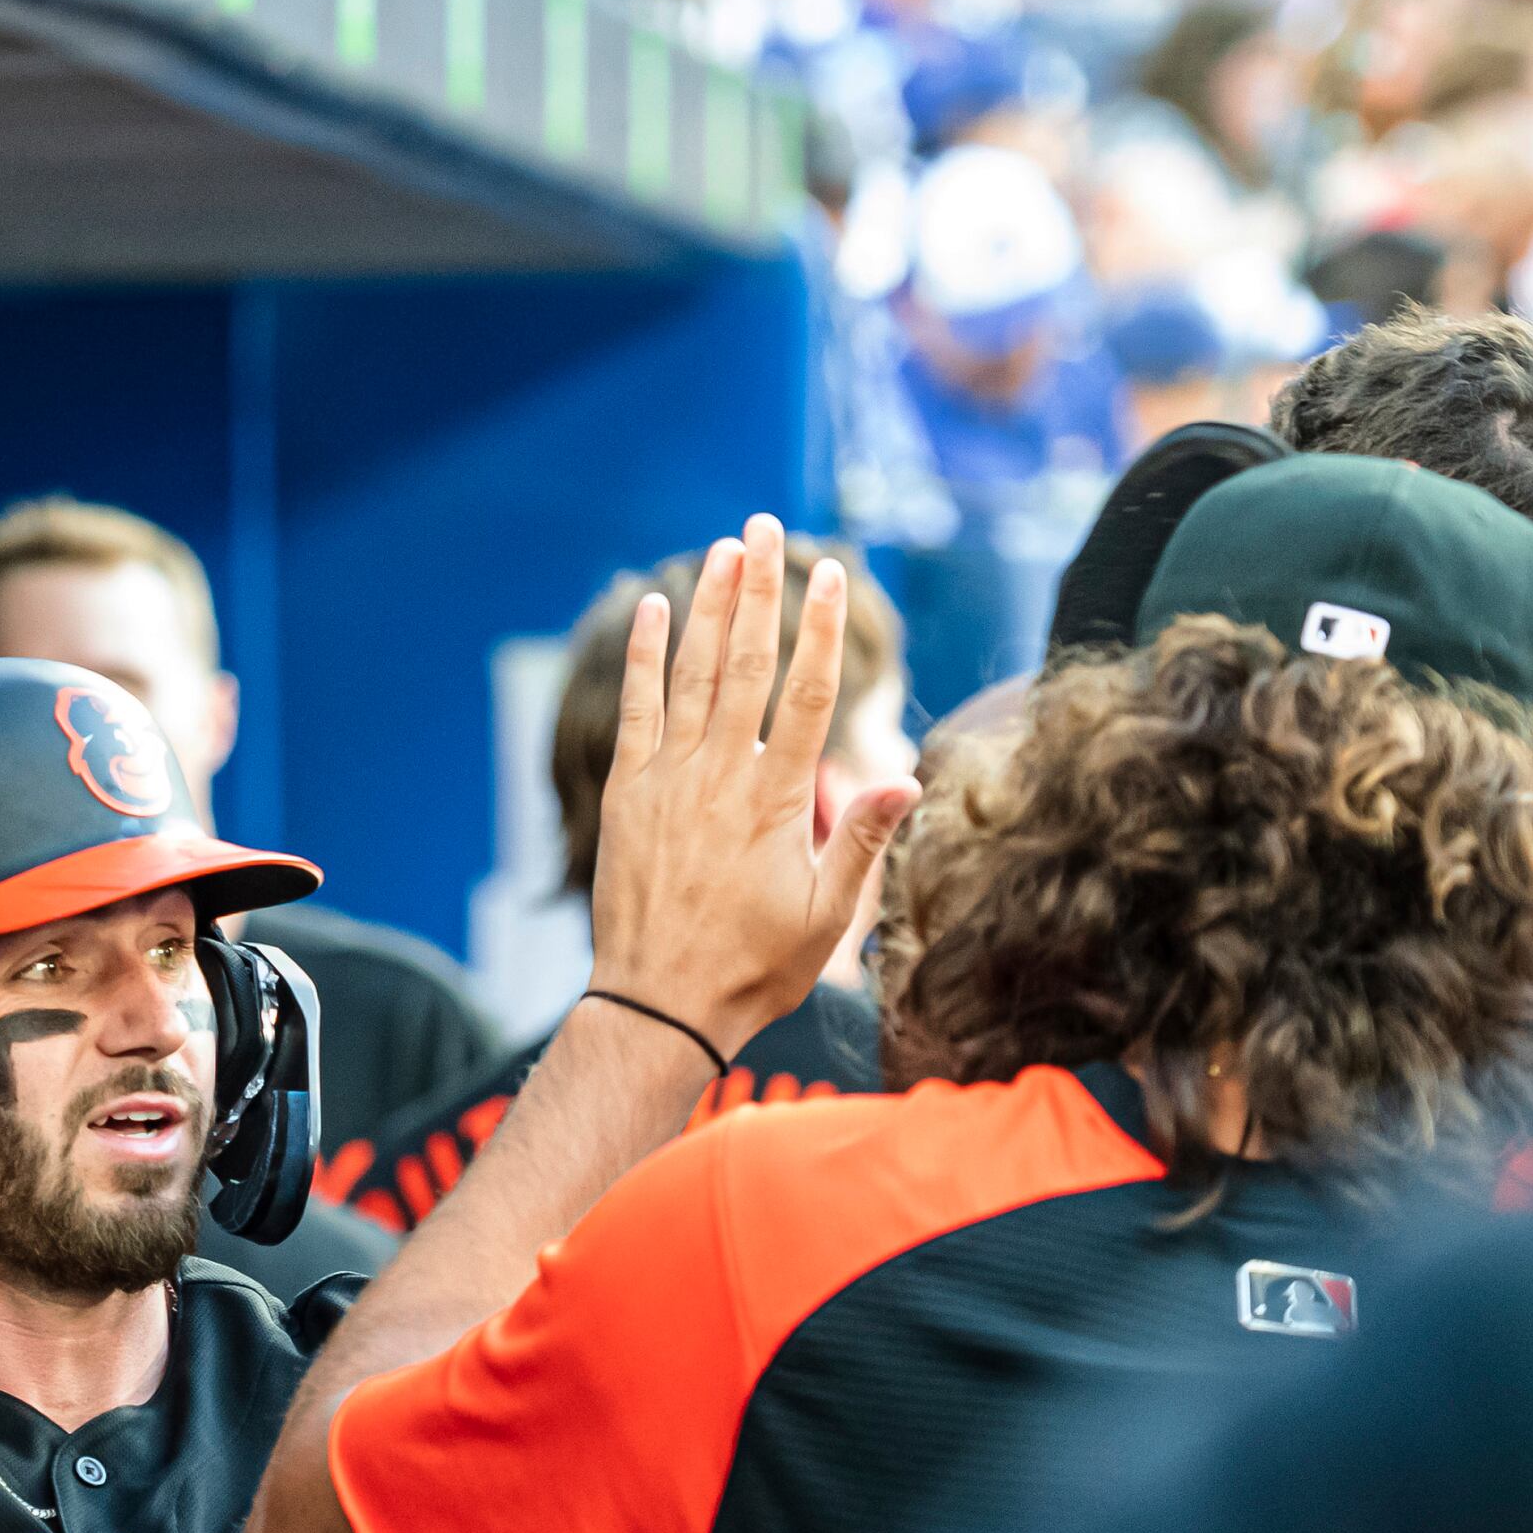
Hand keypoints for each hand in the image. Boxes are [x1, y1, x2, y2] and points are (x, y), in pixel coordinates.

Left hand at [582, 518, 897, 1057]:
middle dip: (757, 590)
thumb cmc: (752, 969)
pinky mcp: (627, 793)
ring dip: (707, 606)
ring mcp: (668, 780)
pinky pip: (635, 709)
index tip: (830, 573)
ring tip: (723, 548)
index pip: (805, 694)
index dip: (819, 628)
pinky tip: (655, 607)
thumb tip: (906, 781)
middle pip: (744, 663)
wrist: (659, 1006)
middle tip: (766, 526)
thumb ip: (862, 843)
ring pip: (691, 674)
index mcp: (776, 801)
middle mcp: (720, 777)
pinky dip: (645, 656)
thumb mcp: (825, 917)